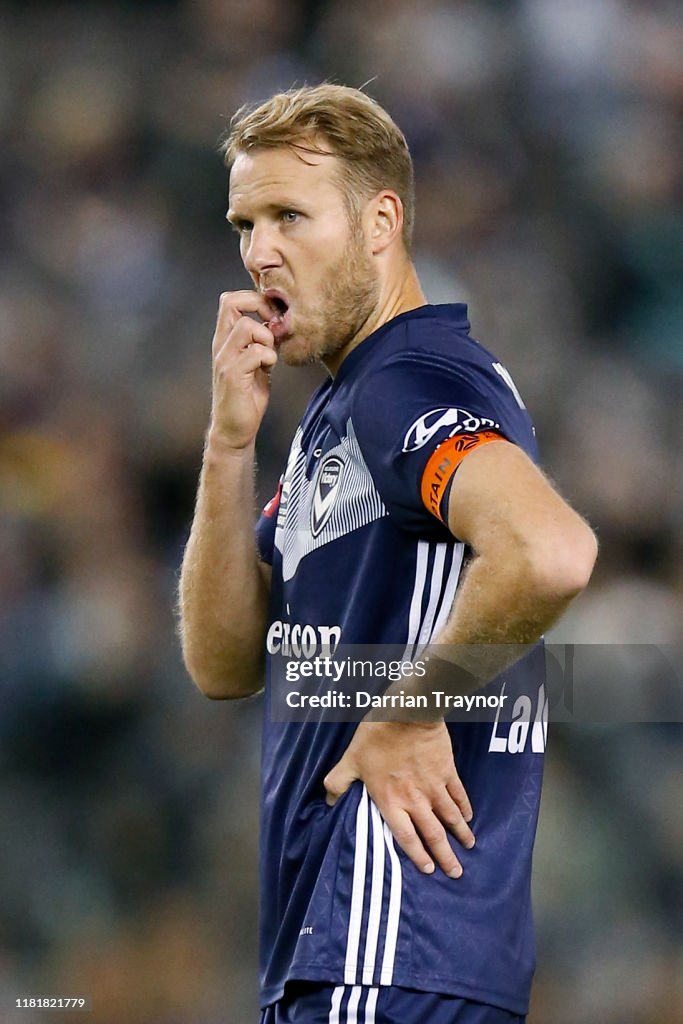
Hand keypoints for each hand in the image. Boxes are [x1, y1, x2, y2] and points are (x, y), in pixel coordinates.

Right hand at [210, 290, 277, 448]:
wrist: (234, 429)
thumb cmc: (247, 397)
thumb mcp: (256, 364)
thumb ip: (262, 344)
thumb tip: (279, 325)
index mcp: (226, 340)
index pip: (230, 300)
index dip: (254, 299)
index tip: (271, 317)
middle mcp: (221, 345)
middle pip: (231, 302)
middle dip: (259, 306)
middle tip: (273, 327)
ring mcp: (225, 359)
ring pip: (247, 325)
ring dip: (266, 337)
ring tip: (269, 356)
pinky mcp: (233, 375)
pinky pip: (255, 352)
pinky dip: (269, 357)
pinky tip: (269, 370)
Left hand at [324, 719, 474, 877]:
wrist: (409, 713)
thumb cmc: (377, 735)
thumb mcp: (351, 758)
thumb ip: (339, 780)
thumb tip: (329, 800)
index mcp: (391, 800)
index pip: (405, 837)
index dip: (417, 855)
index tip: (428, 870)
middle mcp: (415, 799)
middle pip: (433, 834)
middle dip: (445, 856)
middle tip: (455, 873)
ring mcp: (434, 786)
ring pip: (450, 817)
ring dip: (460, 834)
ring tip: (468, 847)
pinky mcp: (448, 771)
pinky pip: (459, 794)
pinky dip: (465, 807)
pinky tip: (469, 816)